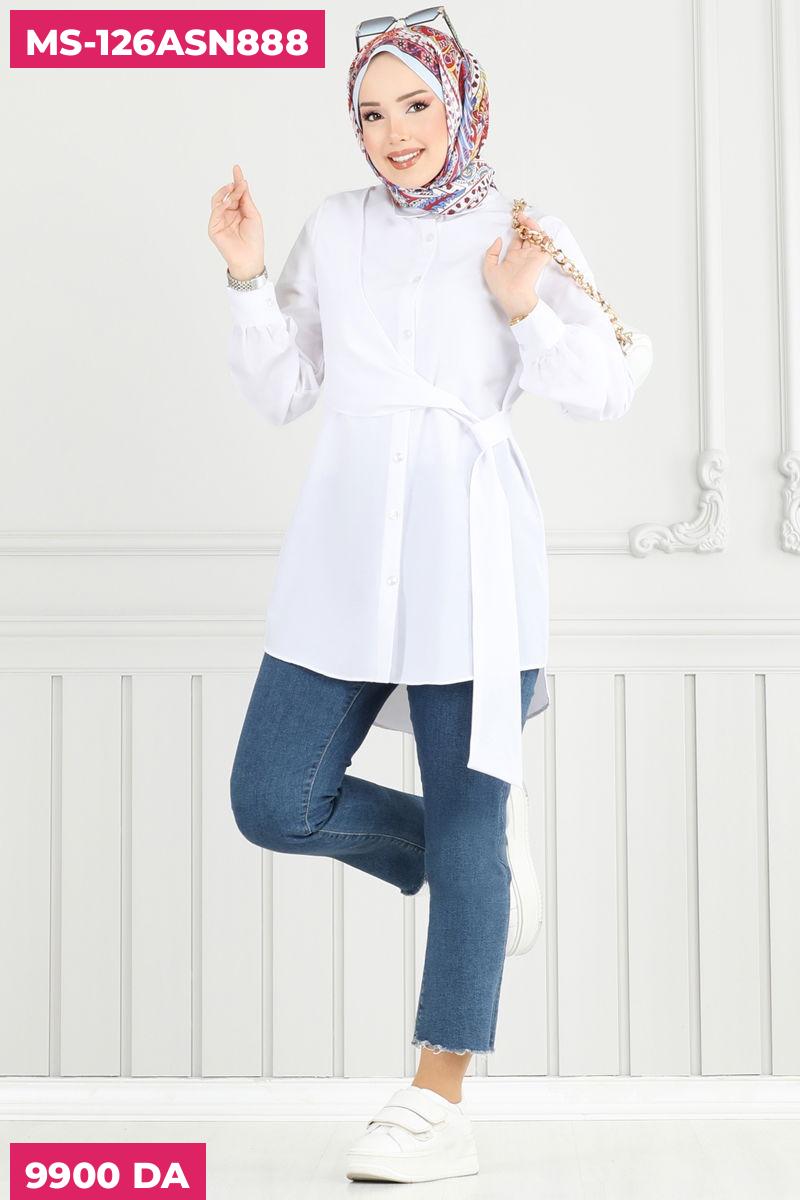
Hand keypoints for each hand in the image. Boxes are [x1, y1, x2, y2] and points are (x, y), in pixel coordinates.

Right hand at [208, 163, 264, 278]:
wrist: (249, 257)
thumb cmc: (254, 239)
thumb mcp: (253, 215)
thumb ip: (246, 199)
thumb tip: (242, 183)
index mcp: (238, 212)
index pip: (236, 194)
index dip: (236, 181)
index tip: (237, 168)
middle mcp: (228, 215)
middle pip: (227, 195)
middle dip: (234, 187)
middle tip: (239, 182)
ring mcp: (219, 221)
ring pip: (218, 200)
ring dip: (227, 193)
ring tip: (234, 189)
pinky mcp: (213, 228)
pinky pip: (215, 211)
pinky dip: (222, 205)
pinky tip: (230, 202)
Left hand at [483, 214, 549, 321]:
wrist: (513, 297)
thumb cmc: (500, 287)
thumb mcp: (489, 269)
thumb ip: (491, 253)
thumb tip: (498, 239)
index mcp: (513, 258)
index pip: (517, 240)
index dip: (517, 230)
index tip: (515, 221)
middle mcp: (524, 256)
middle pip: (528, 236)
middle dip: (526, 224)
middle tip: (521, 216)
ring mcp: (533, 257)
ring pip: (537, 238)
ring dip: (534, 227)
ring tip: (527, 220)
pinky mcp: (540, 260)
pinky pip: (547, 246)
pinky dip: (545, 238)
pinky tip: (537, 230)